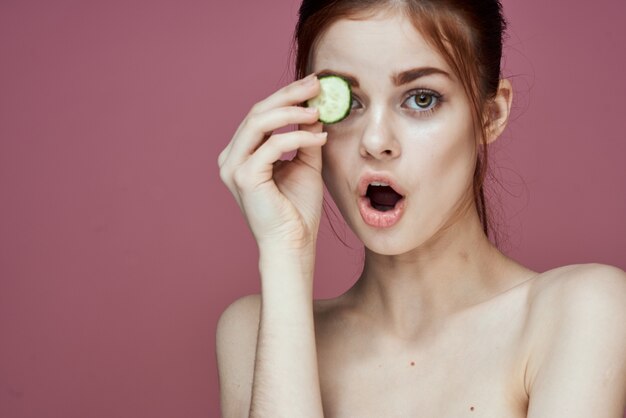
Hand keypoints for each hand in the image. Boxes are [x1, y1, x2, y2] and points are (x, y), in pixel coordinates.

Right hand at [218, 74, 326, 251]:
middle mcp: (232, 158)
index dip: (286, 97)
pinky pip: (272, 145)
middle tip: (316, 85)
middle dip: (289, 95)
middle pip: (257, 112)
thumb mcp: (304, 164)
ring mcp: (234, 167)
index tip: (313, 86)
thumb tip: (315, 109)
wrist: (293, 245)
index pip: (261, 115)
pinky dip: (297, 136)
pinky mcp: (244, 176)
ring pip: (259, 122)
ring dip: (291, 111)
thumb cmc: (298, 210)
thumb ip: (305, 137)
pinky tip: (319, 138)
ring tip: (319, 110)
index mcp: (242, 154)